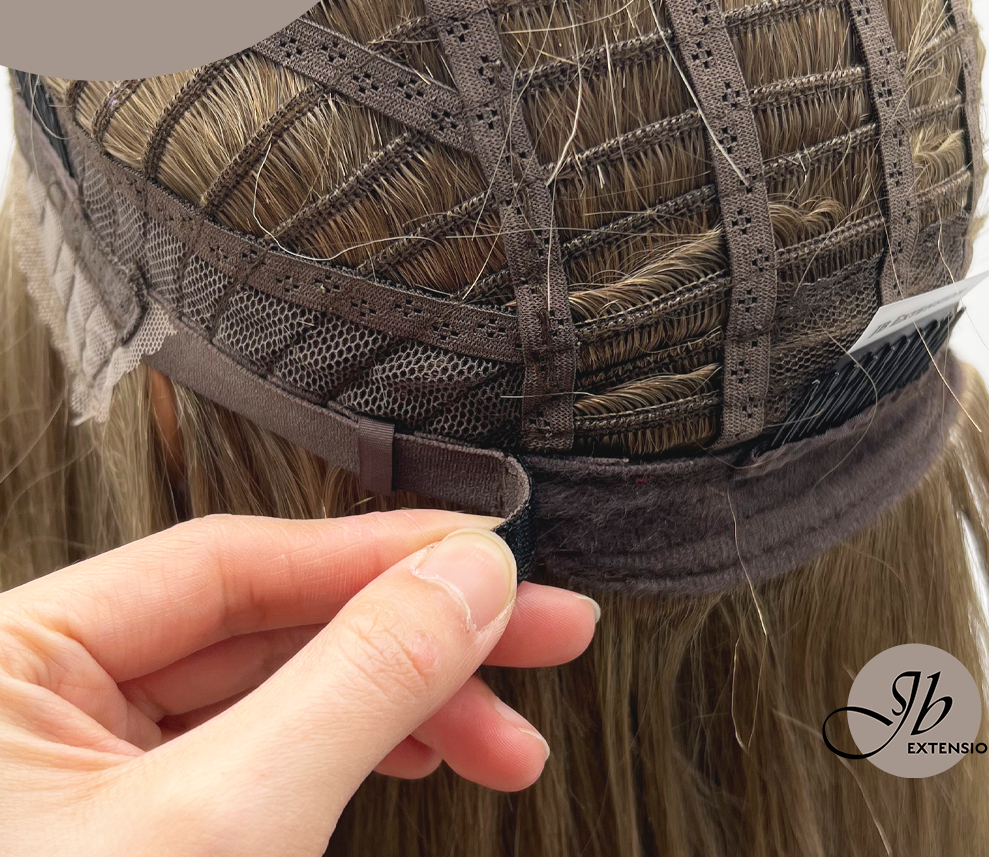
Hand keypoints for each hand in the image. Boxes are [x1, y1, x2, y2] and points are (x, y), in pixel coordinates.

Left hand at [0, 510, 598, 856]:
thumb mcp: (230, 829)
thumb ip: (359, 677)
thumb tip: (472, 575)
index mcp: (11, 658)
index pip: (232, 560)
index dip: (378, 553)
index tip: (494, 559)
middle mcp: (40, 697)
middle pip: (270, 621)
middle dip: (416, 635)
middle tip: (542, 634)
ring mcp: (88, 766)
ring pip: (279, 686)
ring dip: (405, 702)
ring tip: (504, 740)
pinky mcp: (137, 825)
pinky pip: (266, 751)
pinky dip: (356, 752)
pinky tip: (423, 756)